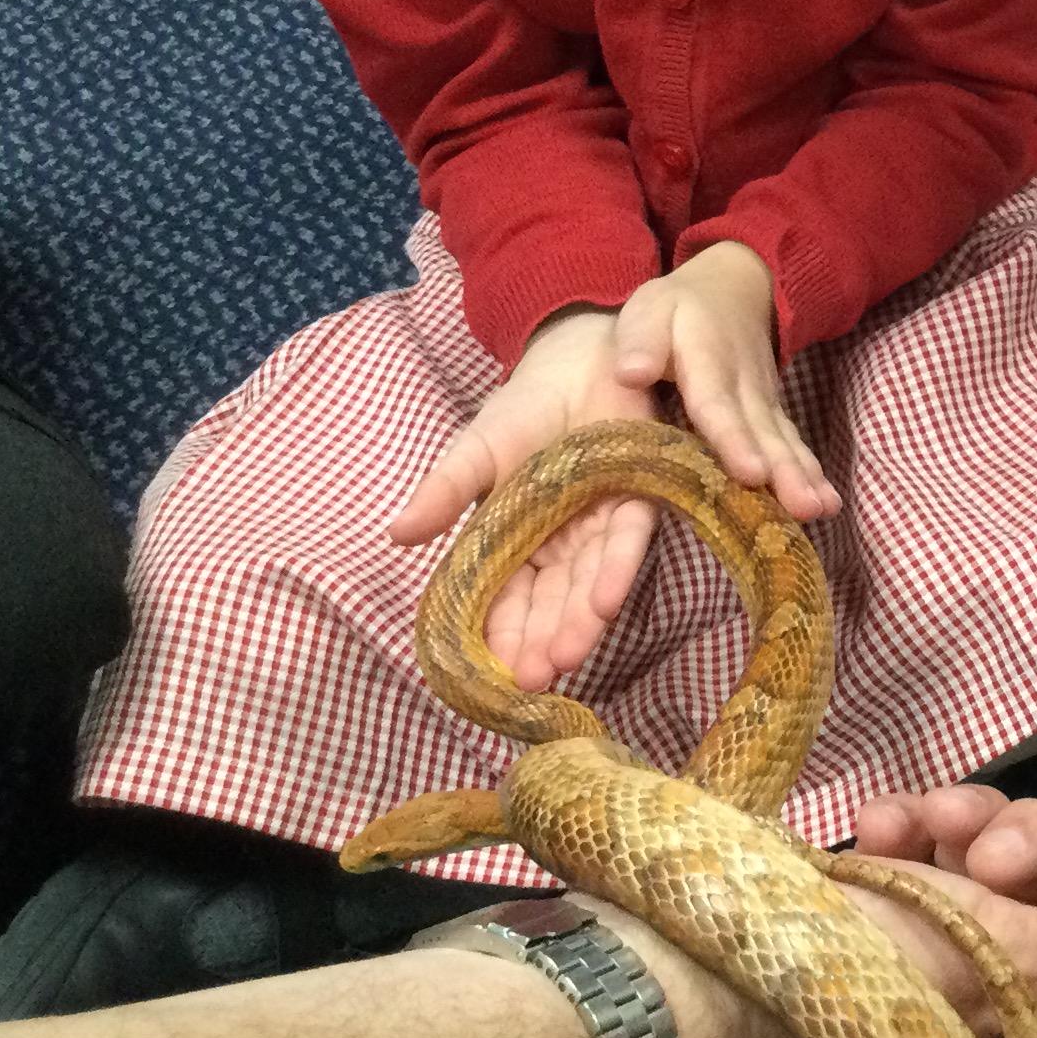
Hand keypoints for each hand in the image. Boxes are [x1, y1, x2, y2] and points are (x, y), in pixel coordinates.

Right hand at [391, 305, 655, 689]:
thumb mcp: (475, 452)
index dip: (498, 634)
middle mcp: (562, 546)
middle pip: (550, 603)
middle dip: (541, 642)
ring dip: (577, 622)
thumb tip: (397, 535)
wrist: (580, 357)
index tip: (490, 672)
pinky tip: (604, 603)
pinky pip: (628, 539)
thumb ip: (444, 492)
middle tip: (533, 680)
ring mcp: (600, 526)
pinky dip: (616, 570)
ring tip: (564, 658)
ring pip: (589, 584)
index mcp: (517, 542)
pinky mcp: (639, 498)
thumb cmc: (523, 411)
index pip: (504, 599)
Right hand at [604, 786, 1036, 1037]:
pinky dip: (912, 821)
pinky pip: (931, 841)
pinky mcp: (884, 898)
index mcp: (1031, 1028)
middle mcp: (994, 987)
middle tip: (982, 855)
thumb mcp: (988, 964)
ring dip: (966, 819)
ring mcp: (935, 939)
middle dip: (1027, 843)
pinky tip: (871, 822)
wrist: (696, 972)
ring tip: (912, 825)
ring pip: (999, 846)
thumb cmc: (853, 977)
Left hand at [611, 243, 837, 528]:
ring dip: (803, 477)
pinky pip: (794, 445)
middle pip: (763, 432)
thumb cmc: (680, 308)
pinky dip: (812, 474)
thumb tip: (629, 373)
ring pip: (784, 442)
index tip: (752, 472)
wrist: (735, 286)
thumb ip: (640, 341)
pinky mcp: (775, 414)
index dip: (734, 440)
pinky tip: (827, 505)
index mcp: (707, 361)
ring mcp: (765, 401)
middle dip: (784, 472)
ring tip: (821, 510)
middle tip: (802, 507)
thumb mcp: (650, 311)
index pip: (718, 405)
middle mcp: (745, 385)